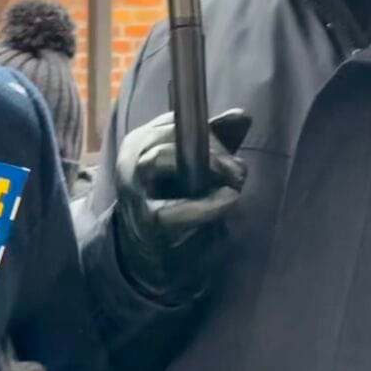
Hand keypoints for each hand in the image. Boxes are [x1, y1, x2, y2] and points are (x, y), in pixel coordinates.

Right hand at [112, 108, 251, 301]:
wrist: (150, 255)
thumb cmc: (175, 203)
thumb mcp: (196, 167)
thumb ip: (217, 140)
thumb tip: (241, 115)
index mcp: (140, 143)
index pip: (172, 121)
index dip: (206, 129)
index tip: (230, 145)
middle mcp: (129, 161)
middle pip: (167, 137)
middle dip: (211, 149)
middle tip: (238, 169)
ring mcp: (134, 191)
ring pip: (159, 160)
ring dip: (207, 168)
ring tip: (234, 185)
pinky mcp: (147, 222)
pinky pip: (177, 207)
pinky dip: (209, 204)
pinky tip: (229, 201)